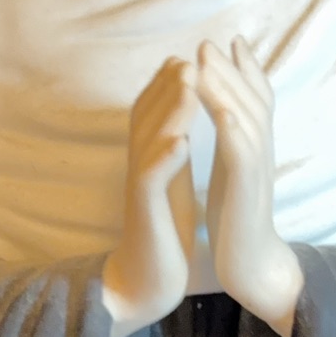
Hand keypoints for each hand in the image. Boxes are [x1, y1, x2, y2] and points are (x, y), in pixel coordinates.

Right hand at [102, 57, 197, 336]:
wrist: (146, 278)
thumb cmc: (162, 228)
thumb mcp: (171, 180)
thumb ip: (173, 149)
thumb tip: (183, 119)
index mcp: (152, 156)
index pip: (155, 110)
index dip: (171, 83)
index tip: (194, 57)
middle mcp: (141, 164)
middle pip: (148, 115)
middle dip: (169, 85)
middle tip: (190, 58)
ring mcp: (141, 186)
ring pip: (150, 139)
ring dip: (170, 110)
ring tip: (188, 84)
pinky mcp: (145, 211)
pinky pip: (151, 180)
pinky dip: (165, 159)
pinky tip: (180, 143)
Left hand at [200, 38, 301, 336]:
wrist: (251, 264)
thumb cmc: (239, 220)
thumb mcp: (235, 173)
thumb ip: (234, 144)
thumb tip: (226, 117)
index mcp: (253, 148)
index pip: (255, 99)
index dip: (245, 69)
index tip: (229, 42)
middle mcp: (261, 152)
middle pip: (252, 99)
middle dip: (231, 68)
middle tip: (210, 42)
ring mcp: (257, 169)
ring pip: (246, 118)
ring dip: (226, 87)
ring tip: (206, 62)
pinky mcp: (248, 190)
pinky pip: (242, 152)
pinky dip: (232, 127)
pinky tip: (219, 109)